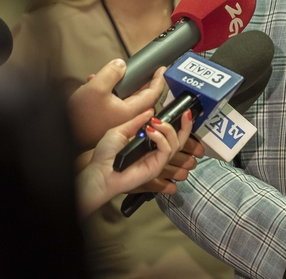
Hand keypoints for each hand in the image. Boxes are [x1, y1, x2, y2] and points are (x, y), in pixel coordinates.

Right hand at [68, 59, 166, 148]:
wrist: (67, 134)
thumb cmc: (81, 117)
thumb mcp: (96, 88)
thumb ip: (111, 73)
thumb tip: (121, 64)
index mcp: (131, 111)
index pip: (153, 94)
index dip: (159, 79)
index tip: (162, 69)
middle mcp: (128, 117)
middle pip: (142, 95)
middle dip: (141, 80)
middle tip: (142, 69)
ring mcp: (119, 119)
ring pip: (127, 97)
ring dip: (121, 84)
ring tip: (110, 75)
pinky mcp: (109, 120)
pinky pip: (116, 102)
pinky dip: (110, 92)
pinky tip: (97, 84)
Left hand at [75, 108, 190, 218]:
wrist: (99, 173)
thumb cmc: (106, 156)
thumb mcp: (120, 131)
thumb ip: (137, 122)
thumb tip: (151, 111)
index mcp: (150, 145)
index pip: (171, 134)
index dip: (178, 124)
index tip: (181, 112)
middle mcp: (156, 153)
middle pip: (180, 140)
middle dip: (186, 126)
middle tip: (185, 113)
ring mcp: (158, 161)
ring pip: (176, 143)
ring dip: (168, 129)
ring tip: (155, 123)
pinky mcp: (156, 167)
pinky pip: (166, 150)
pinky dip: (161, 138)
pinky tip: (150, 131)